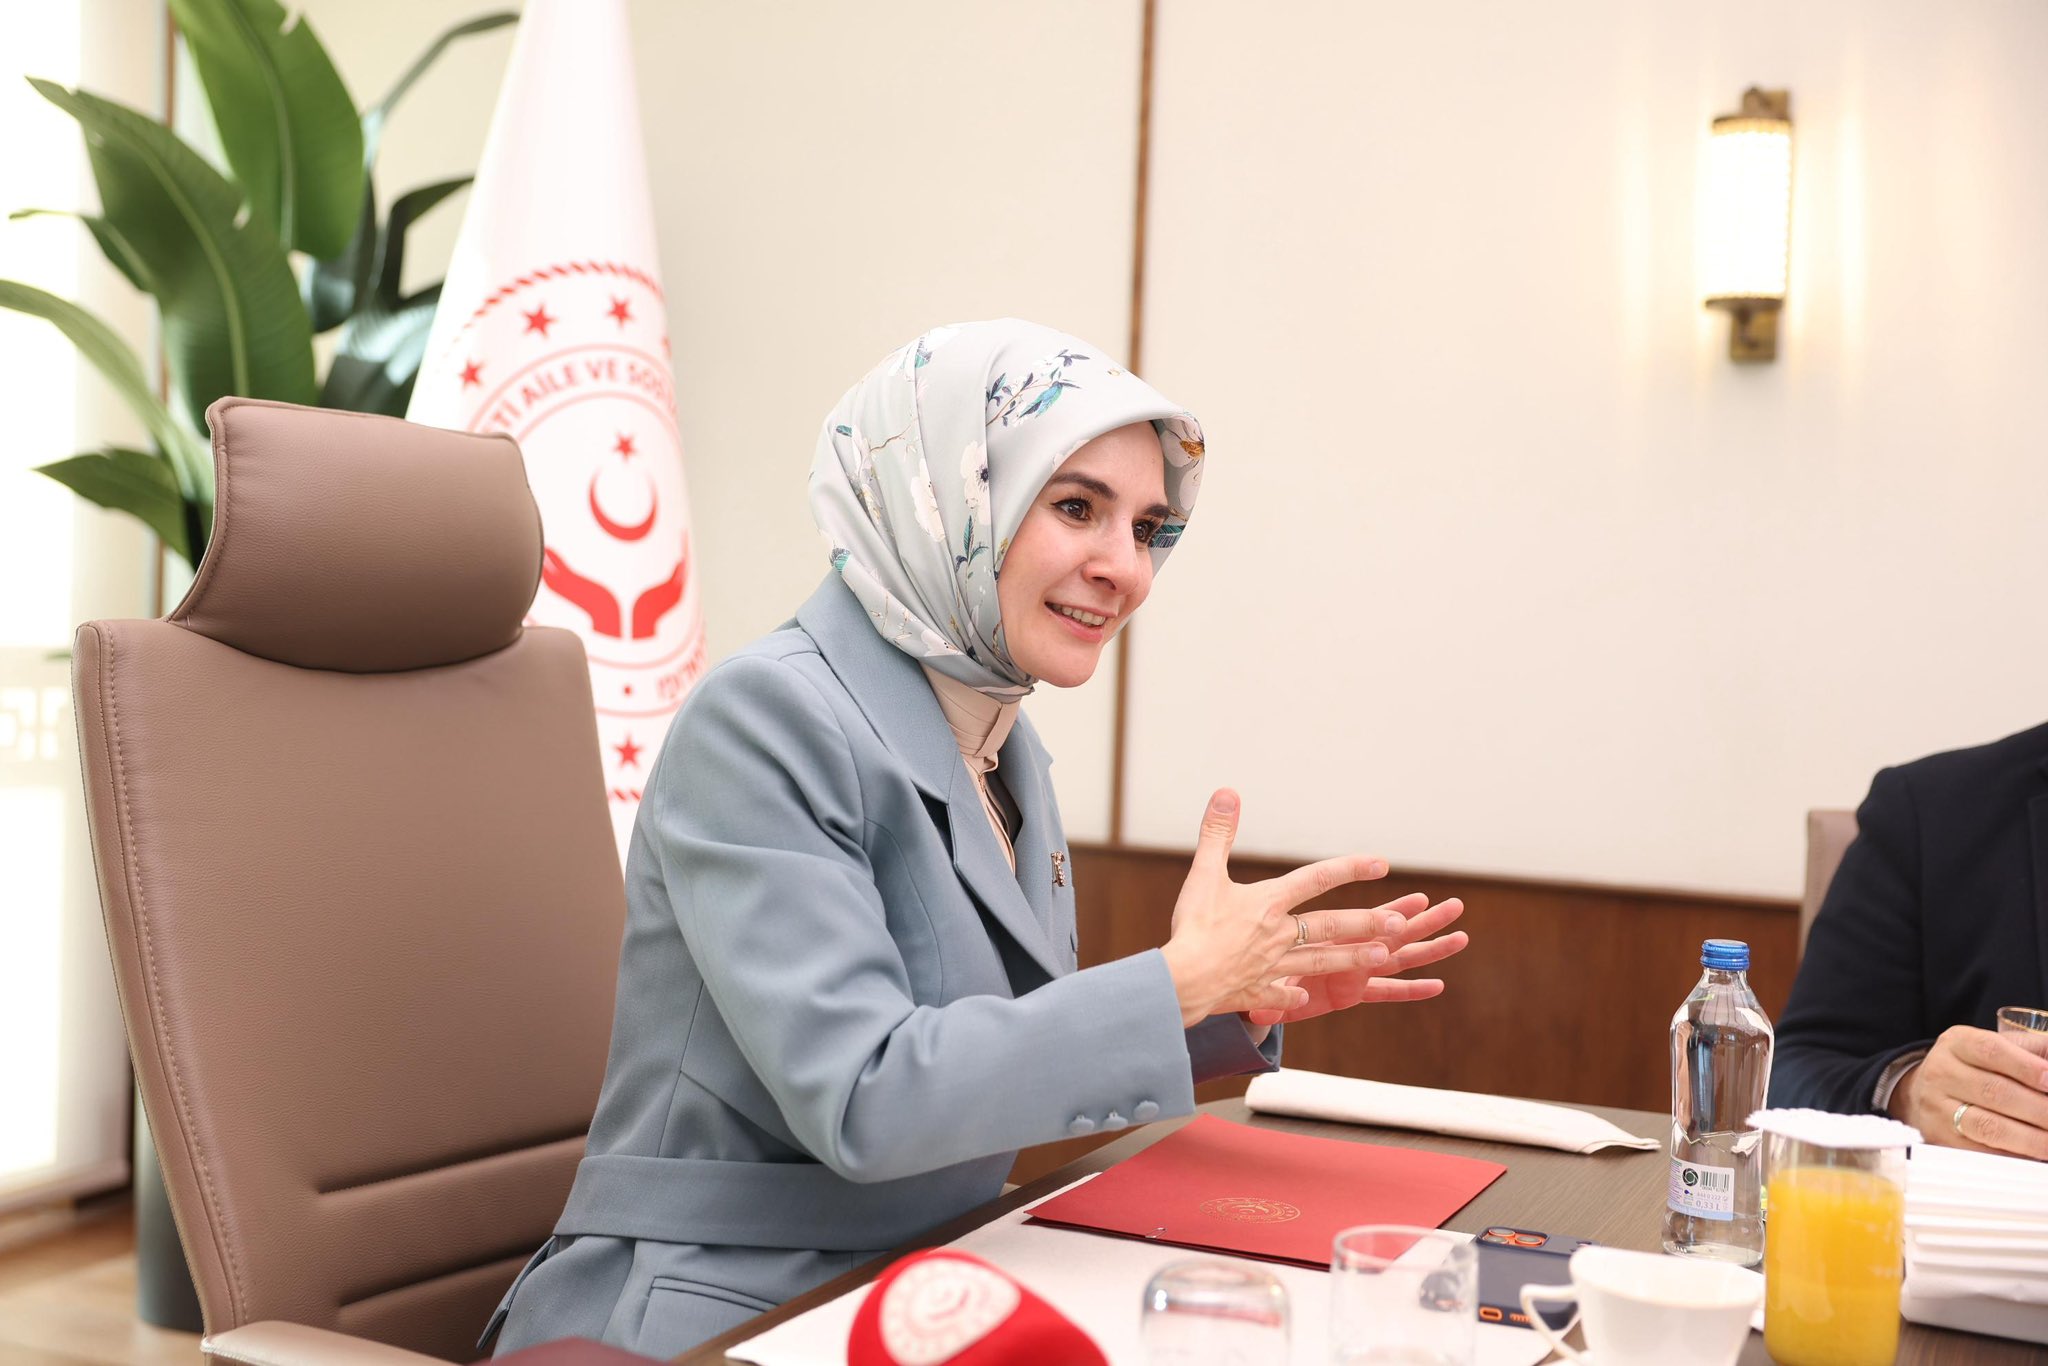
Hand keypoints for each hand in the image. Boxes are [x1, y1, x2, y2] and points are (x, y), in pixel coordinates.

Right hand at [1159, 789, 1398, 1026]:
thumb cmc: (1193, 925)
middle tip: (1400, 922)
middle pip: (1330, 926)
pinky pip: (1279, 993)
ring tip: (1384, 958)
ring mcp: (1271, 966)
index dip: (1349, 868)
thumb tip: (1227, 792)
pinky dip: (1291, 994)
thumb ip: (1218, 832)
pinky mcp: (1256, 991)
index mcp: (1269, 904)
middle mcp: (1279, 935)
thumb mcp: (1203, 873)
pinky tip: (1303, 995)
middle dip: (1367, 923)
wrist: (1184, 981)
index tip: (1381, 864)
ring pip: (1320, 962)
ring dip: (1353, 959)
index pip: (1317, 879)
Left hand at [1243, 893, 1469, 1026]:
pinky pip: (1387, 991)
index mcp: (1332, 936)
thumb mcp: (1259, 959)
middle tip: (1455, 907)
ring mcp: (1354, 972)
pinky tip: (1437, 986)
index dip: (1393, 911)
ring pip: (1399, 958)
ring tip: (1461, 937)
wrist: (1251, 990)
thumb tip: (1257, 1003)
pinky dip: (1411, 990)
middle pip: (1394, 935)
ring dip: (1428, 948)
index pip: (1368, 921)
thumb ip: (1267, 973)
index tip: (1418, 899)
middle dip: (1424, 923)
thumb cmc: (1252, 965)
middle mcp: (1347, 951)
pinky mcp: (1353, 993)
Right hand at [1889, 1025, 2047, 1159]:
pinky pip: (1982, 1152)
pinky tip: (2035, 1154)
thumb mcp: (1998, 1047)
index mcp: (1958, 1043)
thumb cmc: (1976, 1068)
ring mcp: (1937, 1107)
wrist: (1927, 1090)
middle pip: (1994, 1091)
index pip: (1991, 1050)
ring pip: (1988, 1126)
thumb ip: (2034, 1052)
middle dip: (2040, 1109)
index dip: (2026, 1066)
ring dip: (2032, 1138)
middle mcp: (1941, 1072)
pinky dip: (2014, 1156)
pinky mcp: (1939, 1137)